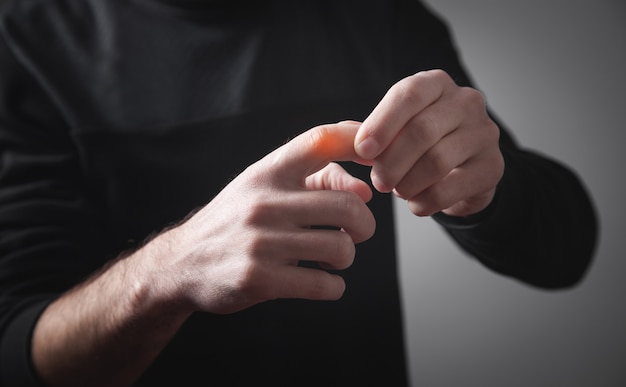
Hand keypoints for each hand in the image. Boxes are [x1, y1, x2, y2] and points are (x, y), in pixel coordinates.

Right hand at [153, 122, 374, 313]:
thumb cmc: (237, 221)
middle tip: (357, 233)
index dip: (357, 141)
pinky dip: (333, 286)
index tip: (378, 158)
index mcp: (268, 173)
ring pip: (341, 247)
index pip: (320, 140)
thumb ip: (316, 179)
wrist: (183, 262)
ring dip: (347, 258)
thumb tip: (365, 190)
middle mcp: (264, 201)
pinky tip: (322, 281)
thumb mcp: (266, 188)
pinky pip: (323, 284)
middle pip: (348, 205)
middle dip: (365, 225)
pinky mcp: (259, 279)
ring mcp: (260, 241)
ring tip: (333, 259)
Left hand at [354, 70, 503, 216]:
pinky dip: (425, 201)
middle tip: (378, 182)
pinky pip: (451, 188)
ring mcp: (484, 134)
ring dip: (407, 183)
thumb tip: (337, 140)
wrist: (463, 172)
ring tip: (397, 190)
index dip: (382, 123)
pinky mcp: (493, 167)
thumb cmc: (420, 145)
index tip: (362, 151)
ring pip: (436, 161)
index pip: (408, 94)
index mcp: (436, 84)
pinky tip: (416, 203)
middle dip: (391, 161)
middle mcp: (466, 102)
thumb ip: (367, 132)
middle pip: (422, 131)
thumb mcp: (394, 130)